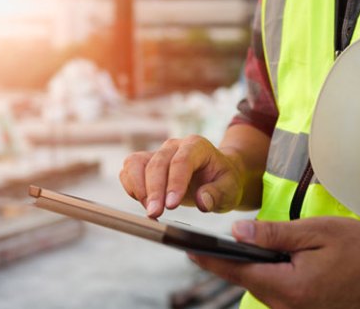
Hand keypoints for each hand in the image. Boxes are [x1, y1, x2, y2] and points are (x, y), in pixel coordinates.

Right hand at [119, 134, 249, 217]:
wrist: (215, 175)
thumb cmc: (223, 181)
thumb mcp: (230, 189)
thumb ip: (218, 194)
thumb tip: (202, 201)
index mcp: (197, 146)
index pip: (181, 161)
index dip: (174, 183)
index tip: (171, 205)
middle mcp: (174, 146)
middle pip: (157, 163)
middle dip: (154, 190)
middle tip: (155, 213)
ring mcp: (158, 153)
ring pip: (136, 163)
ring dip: (138, 188)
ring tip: (150, 209)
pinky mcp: (146, 163)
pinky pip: (129, 170)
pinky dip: (131, 187)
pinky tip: (144, 202)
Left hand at [189, 218, 359, 308]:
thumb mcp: (315, 232)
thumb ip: (272, 235)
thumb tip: (236, 233)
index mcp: (288, 287)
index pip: (236, 272)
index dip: (208, 258)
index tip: (184, 248)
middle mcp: (289, 308)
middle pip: (247, 281)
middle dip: (230, 261)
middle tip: (204, 242)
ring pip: (263, 287)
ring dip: (253, 268)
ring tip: (240, 247)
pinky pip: (280, 293)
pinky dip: (271, 275)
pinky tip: (276, 260)